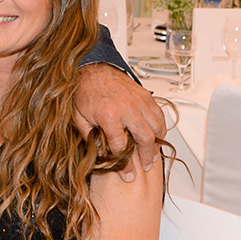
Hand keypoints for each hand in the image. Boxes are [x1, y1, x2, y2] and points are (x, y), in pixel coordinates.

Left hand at [73, 64, 165, 181]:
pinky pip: (160, 115)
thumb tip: (101, 154)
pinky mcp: (145, 95)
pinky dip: (161, 127)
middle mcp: (127, 108)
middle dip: (147, 156)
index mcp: (109, 115)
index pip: (120, 146)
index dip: (123, 161)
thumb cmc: (85, 90)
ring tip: (153, 154)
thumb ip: (89, 137)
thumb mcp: (79, 117)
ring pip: (157, 127)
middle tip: (146, 166)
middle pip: (145, 139)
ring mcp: (139, 101)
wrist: (92, 69)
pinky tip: (157, 135)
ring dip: (157, 143)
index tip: (125, 170)